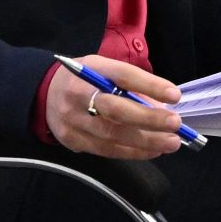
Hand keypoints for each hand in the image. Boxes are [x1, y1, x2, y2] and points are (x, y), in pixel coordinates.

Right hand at [44, 55, 185, 160]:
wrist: (44, 93)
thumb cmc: (85, 80)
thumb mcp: (105, 71)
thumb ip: (132, 87)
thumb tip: (163, 109)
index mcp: (91, 69)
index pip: (123, 76)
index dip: (150, 86)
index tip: (175, 96)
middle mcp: (78, 94)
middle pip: (116, 110)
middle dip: (149, 119)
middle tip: (175, 124)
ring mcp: (72, 120)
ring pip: (112, 135)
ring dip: (146, 141)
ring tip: (171, 143)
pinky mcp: (71, 140)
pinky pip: (106, 150)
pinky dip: (133, 152)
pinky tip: (152, 151)